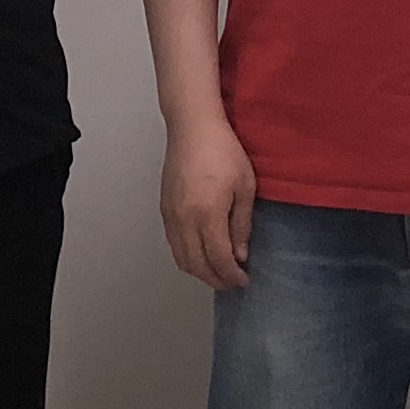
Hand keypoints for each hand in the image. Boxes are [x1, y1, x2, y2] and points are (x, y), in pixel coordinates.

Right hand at [160, 111, 257, 289]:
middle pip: (197, 265)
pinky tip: (200, 253)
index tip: (243, 280)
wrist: (193, 126)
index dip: (232, 275)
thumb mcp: (245, 186)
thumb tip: (240, 254)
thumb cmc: (222, 149)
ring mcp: (171, 214)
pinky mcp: (164, 208)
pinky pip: (173, 243)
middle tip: (232, 282)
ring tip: (217, 272)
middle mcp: (184, 219)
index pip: (219, 259)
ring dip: (200, 271)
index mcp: (207, 214)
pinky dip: (186, 256)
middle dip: (216, 280)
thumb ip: (241, 224)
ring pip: (181, 258)